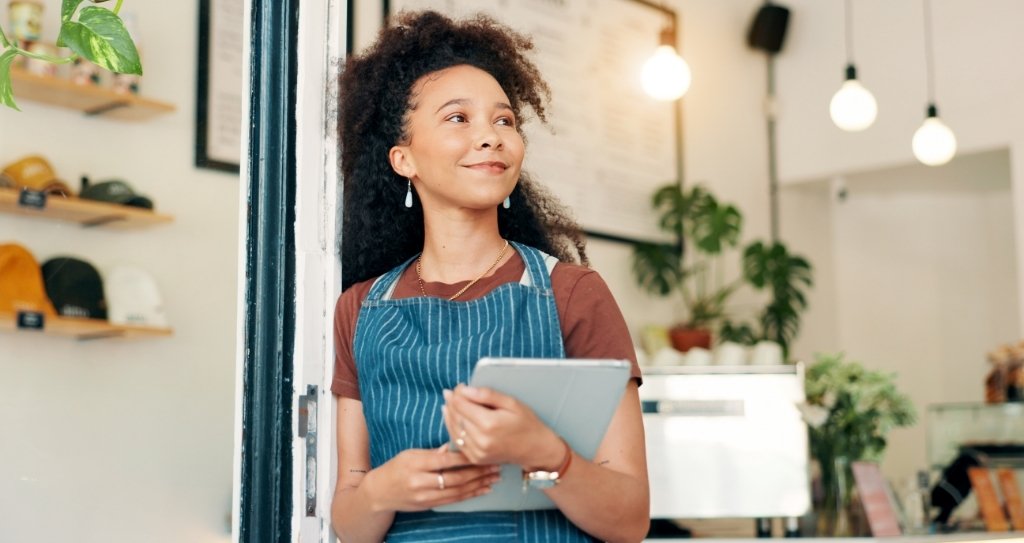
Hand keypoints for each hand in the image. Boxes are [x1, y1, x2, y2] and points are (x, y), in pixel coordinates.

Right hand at [363, 446, 500, 511]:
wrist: (380, 492)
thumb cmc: (396, 467)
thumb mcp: (410, 453)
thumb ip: (433, 451)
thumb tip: (453, 445)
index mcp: (416, 464)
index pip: (445, 460)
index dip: (465, 456)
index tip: (482, 450)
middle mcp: (421, 482)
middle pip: (455, 477)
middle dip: (478, 472)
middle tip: (496, 464)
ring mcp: (425, 496)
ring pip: (458, 491)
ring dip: (479, 484)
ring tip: (495, 477)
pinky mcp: (430, 505)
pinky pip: (454, 500)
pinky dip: (471, 494)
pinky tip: (483, 489)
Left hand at [443, 384, 563, 469]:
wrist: (535, 449)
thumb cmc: (526, 423)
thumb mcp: (511, 403)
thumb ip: (487, 395)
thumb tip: (465, 390)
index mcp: (489, 423)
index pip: (461, 404)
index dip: (457, 393)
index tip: (460, 386)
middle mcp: (480, 439)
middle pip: (455, 416)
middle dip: (451, 402)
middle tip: (452, 393)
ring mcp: (477, 451)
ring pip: (453, 429)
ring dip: (449, 415)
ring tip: (450, 404)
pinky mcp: (476, 458)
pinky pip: (458, 442)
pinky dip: (453, 429)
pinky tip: (454, 419)